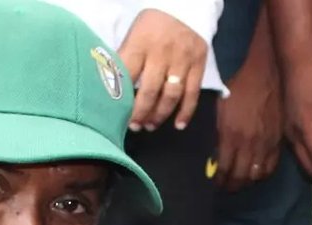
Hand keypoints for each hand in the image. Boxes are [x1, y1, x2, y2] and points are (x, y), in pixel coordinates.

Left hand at [120, 10, 207, 132]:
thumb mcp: (133, 35)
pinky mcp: (198, 65)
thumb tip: (113, 88)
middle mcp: (161, 54)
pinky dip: (186, 112)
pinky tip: (178, 125)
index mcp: (140, 45)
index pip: (127, 76)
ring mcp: (182, 61)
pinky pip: (192, 94)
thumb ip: (126, 60)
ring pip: (171, 96)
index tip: (114, 114)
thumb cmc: (152, 25)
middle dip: (140, 113)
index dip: (120, 98)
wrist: (185, 7)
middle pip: (149, 91)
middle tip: (134, 126)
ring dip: (159, 115)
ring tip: (150, 126)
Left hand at [217, 52, 284, 190]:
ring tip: (240, 182)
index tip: (215, 182)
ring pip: (256, 175)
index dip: (219, 179)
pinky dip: (262, 174)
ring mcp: (265, 144)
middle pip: (240, 177)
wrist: (267, 73)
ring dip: (246, 182)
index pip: (224, 168)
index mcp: (232, 135)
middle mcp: (249, 144)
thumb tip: (214, 153)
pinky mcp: (278, 141)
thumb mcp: (221, 107)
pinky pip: (270, 167)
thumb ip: (218, 132)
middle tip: (226, 186)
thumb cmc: (240, 86)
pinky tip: (256, 173)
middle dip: (231, 185)